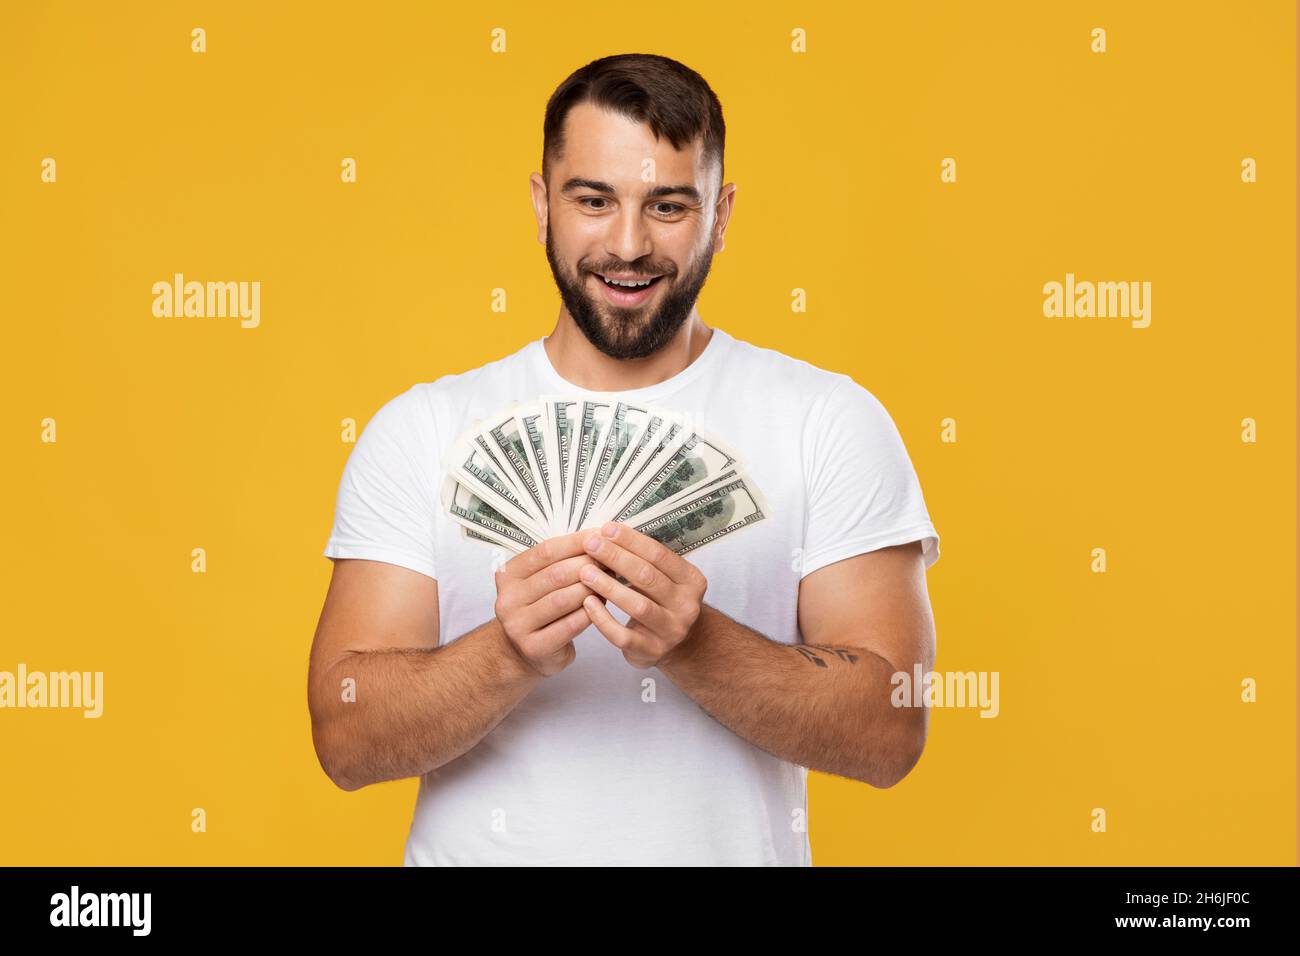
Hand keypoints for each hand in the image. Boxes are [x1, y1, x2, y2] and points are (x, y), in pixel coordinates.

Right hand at [494, 530, 607, 676]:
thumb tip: (598, 538)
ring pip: (563, 600)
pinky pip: (569, 626)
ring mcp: (517, 624)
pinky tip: (603, 606)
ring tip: (611, 582)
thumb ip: (562, 560)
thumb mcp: (541, 580)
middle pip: (555, 574)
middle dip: (588, 565)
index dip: (576, 542)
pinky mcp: (534, 646)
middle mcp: (508, 598)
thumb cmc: (540, 607)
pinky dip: (589, 614)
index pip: (546, 551)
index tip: (601, 536)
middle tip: (612, 560)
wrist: (523, 650)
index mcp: (508, 574)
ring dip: (591, 589)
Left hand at [577, 522, 708, 668]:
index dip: (631, 541)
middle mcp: (687, 606)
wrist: (678, 644)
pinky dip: (603, 619)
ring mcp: (671, 631)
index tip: (606, 529)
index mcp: (692, 580)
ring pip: (638, 606)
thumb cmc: (662, 601)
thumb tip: (607, 532)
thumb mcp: (664, 578)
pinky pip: (623, 635)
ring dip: (608, 586)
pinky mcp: (651, 651)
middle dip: (616, 558)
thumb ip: (643, 559)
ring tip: (584, 572)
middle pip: (648, 577)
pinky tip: (587, 603)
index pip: (659, 555)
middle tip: (591, 544)